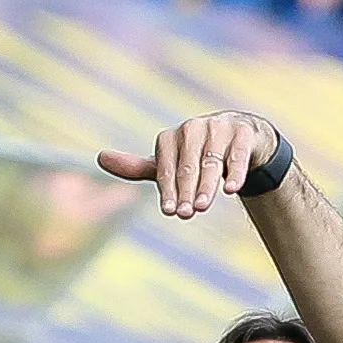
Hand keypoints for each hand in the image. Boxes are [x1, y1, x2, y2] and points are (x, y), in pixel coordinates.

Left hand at [96, 110, 283, 219]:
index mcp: (170, 137)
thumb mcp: (167, 164)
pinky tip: (231, 189)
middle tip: (184, 214)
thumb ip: (137, 167)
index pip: (166, 167)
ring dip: (206, 185)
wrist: (240, 141)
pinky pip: (237, 154)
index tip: (168, 211)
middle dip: (185, 191)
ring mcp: (219, 128)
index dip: (167, 190)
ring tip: (202, 206)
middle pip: (188, 165)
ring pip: (211, 161)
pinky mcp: (242, 133)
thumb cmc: (195, 157)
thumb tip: (100, 157)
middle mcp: (192, 128)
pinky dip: (234, 171)